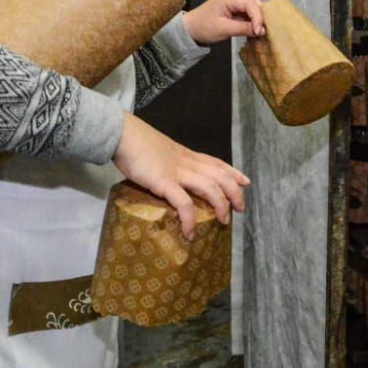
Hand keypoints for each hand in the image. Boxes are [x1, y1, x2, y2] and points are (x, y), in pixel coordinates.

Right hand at [113, 112, 249, 237]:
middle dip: (235, 193)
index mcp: (187, 154)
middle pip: (221, 176)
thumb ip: (168, 161)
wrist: (123, 134)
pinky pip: (184, 203)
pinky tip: (190, 232)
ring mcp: (177, 172)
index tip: (245, 182)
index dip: (233, 173)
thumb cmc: (137, 143)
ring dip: (221, 206)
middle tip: (240, 208)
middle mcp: (187, 162)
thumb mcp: (161, 150)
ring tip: (223, 221)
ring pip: (210, 188)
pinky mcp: (164, 182)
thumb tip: (165, 173)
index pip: (217, 162)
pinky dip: (190, 219)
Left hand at [182, 0, 264, 44]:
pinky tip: (254, 31)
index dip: (258, 18)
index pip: (251, 4)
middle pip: (254, 4)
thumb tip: (261, 31)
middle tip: (262, 32)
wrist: (189, 29)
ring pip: (253, 9)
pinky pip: (247, 14)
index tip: (258, 32)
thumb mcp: (224, 29)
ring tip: (259, 32)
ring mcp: (234, 3)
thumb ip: (244, 28)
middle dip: (260, 17)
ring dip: (257, 20)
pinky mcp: (234, 11)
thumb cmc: (203, 27)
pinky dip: (252, 22)